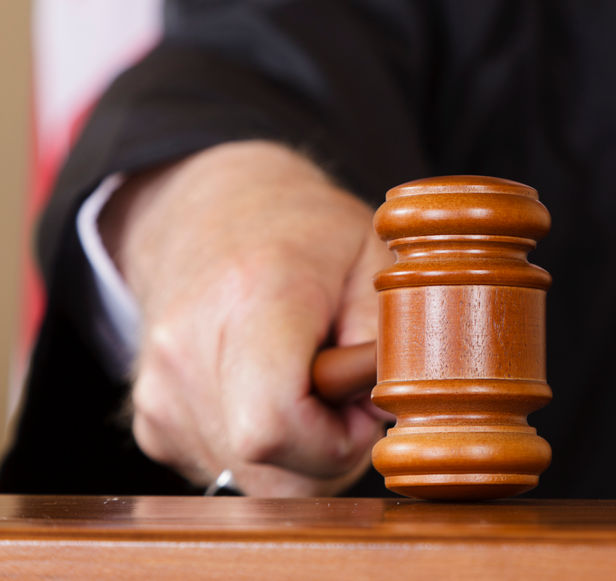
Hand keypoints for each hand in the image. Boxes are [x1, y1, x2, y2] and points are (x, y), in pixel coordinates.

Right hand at [100, 140, 390, 495]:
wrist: (214, 212)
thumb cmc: (310, 234)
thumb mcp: (376, 256)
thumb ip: (390, 336)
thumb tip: (388, 409)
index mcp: (252, 295)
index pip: (273, 425)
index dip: (336, 438)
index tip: (363, 400)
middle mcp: (187, 346)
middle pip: (266, 465)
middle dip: (327, 449)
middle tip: (347, 391)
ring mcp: (159, 387)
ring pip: (250, 478)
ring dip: (299, 452)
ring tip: (311, 383)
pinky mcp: (151, 419)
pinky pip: (226, 470)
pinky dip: (265, 451)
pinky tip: (273, 391)